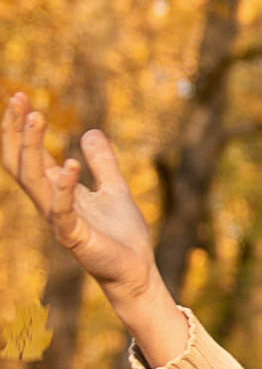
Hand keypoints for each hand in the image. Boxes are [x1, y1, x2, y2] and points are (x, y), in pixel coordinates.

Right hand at [2, 96, 188, 363]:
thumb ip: (103, 163)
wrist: (137, 270)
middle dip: (16, 131)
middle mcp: (51, 203)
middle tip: (18, 98)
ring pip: (34, 181)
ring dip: (33, 148)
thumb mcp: (115, 189)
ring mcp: (59, 220)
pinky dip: (64, 187)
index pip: (30, 155)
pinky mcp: (75, 237)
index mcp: (58, 192)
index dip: (22, 128)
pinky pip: (62, 211)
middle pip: (22, 162)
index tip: (20, 97)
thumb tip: (91, 132)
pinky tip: (71, 164)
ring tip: (37, 117)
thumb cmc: (122, 235)